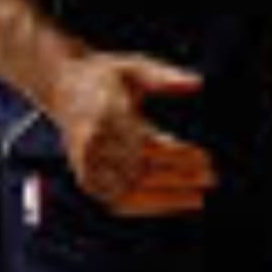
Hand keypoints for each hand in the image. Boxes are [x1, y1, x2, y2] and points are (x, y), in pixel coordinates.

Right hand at [49, 50, 215, 216]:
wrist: (62, 84)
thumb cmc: (103, 75)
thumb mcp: (134, 66)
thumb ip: (165, 76)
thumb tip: (198, 82)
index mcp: (106, 110)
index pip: (149, 142)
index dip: (179, 155)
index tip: (205, 158)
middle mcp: (94, 138)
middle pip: (143, 169)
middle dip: (179, 177)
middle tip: (209, 179)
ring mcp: (86, 160)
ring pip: (132, 190)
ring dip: (166, 197)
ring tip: (194, 197)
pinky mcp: (84, 175)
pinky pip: (117, 201)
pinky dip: (144, 206)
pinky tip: (166, 203)